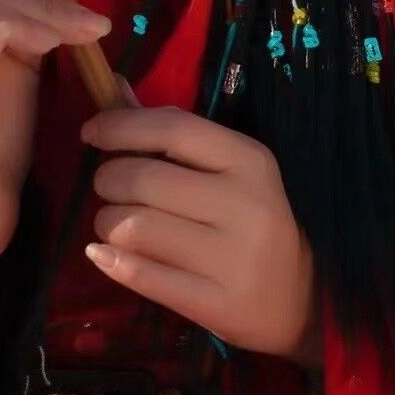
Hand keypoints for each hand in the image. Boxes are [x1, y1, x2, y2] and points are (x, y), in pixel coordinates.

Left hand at [78, 102, 321, 367]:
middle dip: (107, 180)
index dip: (120, 126)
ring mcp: (233, 258)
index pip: (172, 128)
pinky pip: (144, 276)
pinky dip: (111, 261)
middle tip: (107, 189)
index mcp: (249, 160)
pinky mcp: (218, 305)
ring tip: (112, 224)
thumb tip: (113, 89)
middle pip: (144, 179)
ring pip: (135, 228)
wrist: (303, 299)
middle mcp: (244, 205)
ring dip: (106, 222)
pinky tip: (103, 254)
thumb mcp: (226, 170)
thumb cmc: (253, 222)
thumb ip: (169, 132)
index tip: (91, 132)